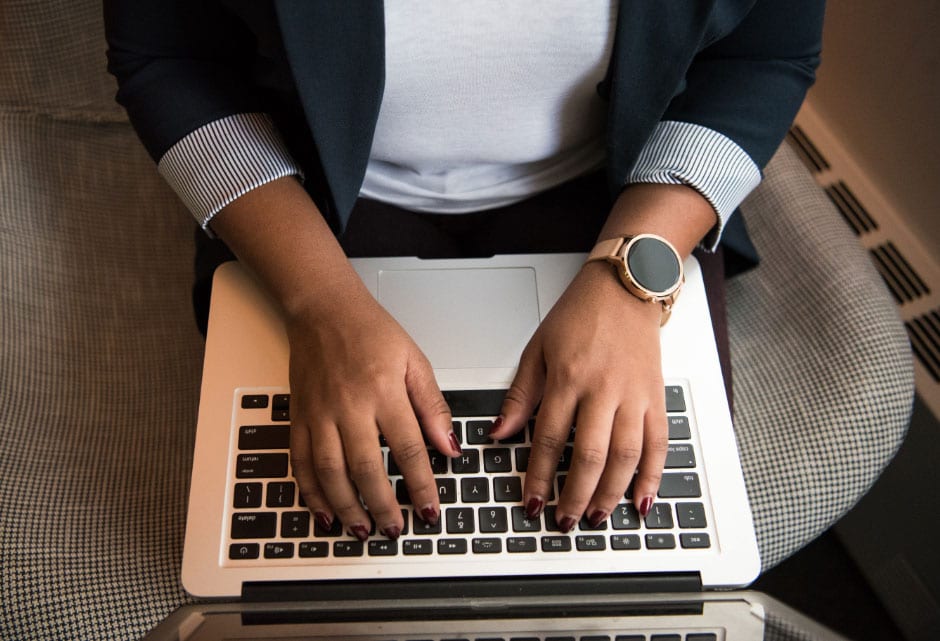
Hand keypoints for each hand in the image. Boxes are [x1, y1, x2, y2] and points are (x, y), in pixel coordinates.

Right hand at [285, 291, 458, 540]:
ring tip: (362, 529)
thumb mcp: (415, 361)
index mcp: (384, 391)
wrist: (323, 309)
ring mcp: (320, 413)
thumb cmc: (370, 331)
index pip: (408, 449)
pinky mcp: (299, 416)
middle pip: (367, 468)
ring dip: (346, 507)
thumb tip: (450, 446)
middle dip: (382, 506)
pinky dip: (310, 491)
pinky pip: (301, 461)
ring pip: (331, 471)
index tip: (430, 510)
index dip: (421, 485)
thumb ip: (433, 406)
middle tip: (394, 530)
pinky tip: (323, 511)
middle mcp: (349, 405)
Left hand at [489, 260, 668, 530]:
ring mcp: (634, 395)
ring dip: (611, 493)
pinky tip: (642, 499)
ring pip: (626, 456)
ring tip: (596, 517)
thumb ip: (521, 395)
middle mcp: (603, 389)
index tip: (533, 500)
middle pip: (590, 455)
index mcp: (568, 378)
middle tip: (564, 519)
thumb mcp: (538, 349)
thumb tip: (500, 433)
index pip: (550, 438)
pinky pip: (659, 443)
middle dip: (575, 495)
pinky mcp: (656, 397)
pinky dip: (652, 475)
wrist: (625, 288)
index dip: (540, 476)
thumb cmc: (580, 315)